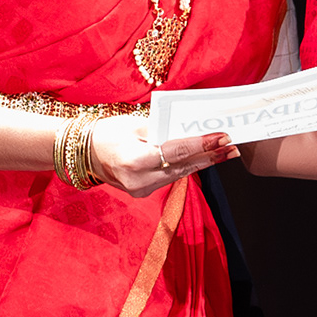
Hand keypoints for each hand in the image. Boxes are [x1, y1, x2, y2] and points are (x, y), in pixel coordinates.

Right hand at [92, 121, 236, 198]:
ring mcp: (141, 189)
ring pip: (180, 174)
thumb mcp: (133, 123)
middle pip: (183, 167)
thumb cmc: (107, 133)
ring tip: (225, 154)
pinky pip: (170, 178)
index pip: (177, 152)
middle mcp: (140, 179)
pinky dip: (186, 168)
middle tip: (233, 147)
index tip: (222, 138)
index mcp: (135, 160)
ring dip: (203, 163)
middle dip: (210, 156)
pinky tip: (202, 160)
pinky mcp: (143, 192)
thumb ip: (163, 128)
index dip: (202, 145)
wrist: (84, 153)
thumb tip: (191, 127)